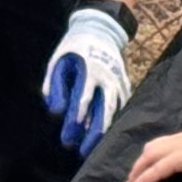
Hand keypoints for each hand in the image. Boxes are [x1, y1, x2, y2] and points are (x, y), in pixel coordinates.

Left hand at [41, 4, 132, 154]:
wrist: (101, 31)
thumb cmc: (74, 48)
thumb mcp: (59, 62)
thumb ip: (56, 87)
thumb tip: (56, 111)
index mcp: (89, 72)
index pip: (82, 102)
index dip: (74, 122)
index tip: (67, 138)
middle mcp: (107, 79)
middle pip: (103, 111)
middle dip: (92, 133)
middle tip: (83, 151)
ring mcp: (118, 82)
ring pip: (113, 111)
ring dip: (103, 130)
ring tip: (93, 147)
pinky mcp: (125, 84)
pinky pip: (121, 106)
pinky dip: (114, 120)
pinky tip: (107, 133)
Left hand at [123, 116, 181, 181]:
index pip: (169, 145)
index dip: (155, 157)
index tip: (147, 170)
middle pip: (153, 147)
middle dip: (140, 163)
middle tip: (131, 181)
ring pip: (150, 155)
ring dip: (138, 170)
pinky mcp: (181, 157)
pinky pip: (158, 169)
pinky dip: (145, 178)